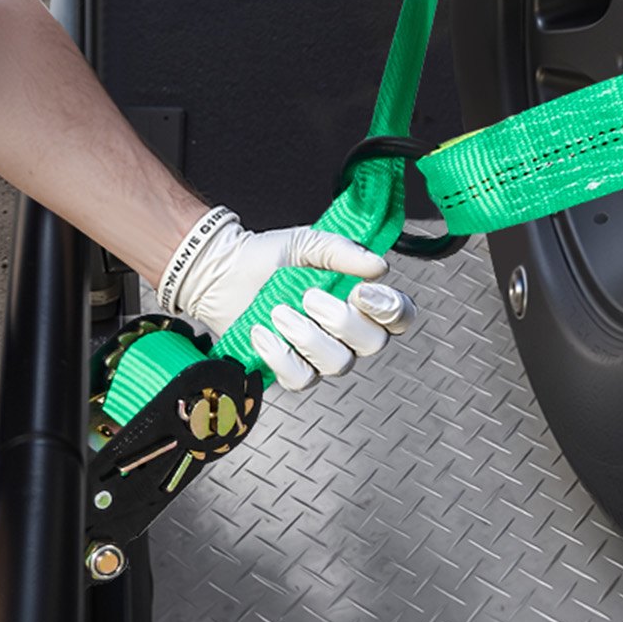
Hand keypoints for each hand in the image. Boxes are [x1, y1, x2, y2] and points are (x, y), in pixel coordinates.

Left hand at [157, 206, 416, 390]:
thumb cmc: (270, 257)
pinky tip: (262, 331)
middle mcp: (348, 334)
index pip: (398, 317)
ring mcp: (320, 356)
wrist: (224, 272)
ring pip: (336, 363)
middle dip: (340, 320)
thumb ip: (344, 252)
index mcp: (361, 301)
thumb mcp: (308, 243)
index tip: (362, 292)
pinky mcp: (290, 371)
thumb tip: (378, 266)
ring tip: (278, 310)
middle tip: (308, 296)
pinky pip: (300, 378)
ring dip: (306, 336)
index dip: (390, 310)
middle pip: (371, 344)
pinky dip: (280, 354)